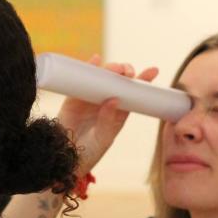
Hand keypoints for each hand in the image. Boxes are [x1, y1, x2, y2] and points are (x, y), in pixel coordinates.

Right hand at [58, 56, 158, 174]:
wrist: (64, 158)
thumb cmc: (88, 152)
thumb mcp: (103, 139)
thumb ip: (108, 121)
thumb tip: (114, 99)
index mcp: (118, 113)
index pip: (134, 94)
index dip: (143, 81)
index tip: (153, 70)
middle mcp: (105, 102)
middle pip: (118, 81)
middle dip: (125, 72)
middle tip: (128, 72)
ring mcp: (90, 98)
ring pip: (102, 77)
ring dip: (110, 68)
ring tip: (115, 68)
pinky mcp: (74, 97)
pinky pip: (82, 80)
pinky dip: (89, 68)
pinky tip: (95, 59)